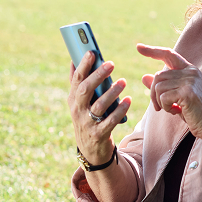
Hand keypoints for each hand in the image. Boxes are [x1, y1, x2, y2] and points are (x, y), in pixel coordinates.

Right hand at [67, 51, 130, 165]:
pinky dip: (120, 110)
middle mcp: (77, 110)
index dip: (83, 65)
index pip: (76, 79)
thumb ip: (77, 82)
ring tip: (123, 82)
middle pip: (86, 90)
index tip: (92, 51)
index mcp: (73, 99)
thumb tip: (74, 59)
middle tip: (111, 63)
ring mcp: (87, 123)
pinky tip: (128, 100)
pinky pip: (110, 121)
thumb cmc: (87, 119)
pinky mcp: (99, 134)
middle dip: (97, 75)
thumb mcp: (79, 102)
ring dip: (112, 92)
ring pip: (99, 105)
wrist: (90, 149)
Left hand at [137, 44, 201, 140]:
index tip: (139, 47)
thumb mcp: (176, 98)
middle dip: (154, 93)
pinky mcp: (187, 92)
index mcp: (190, 70)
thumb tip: (144, 77)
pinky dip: (166, 107)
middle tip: (160, 107)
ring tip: (172, 109)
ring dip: (160, 102)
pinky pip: (163, 97)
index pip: (169, 54)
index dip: (153, 51)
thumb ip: (162, 87)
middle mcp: (190, 72)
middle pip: (158, 76)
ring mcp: (190, 81)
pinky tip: (176, 111)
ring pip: (159, 87)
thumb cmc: (195, 113)